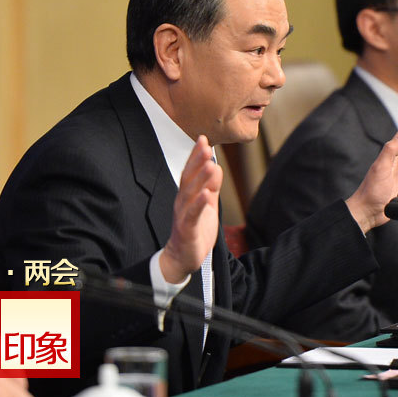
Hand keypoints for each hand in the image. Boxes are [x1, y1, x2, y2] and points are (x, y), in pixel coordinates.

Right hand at [160, 135, 222, 282]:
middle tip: (204, 144)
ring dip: (200, 178)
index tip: (203, 139)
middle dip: (196, 161)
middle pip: (188, 178)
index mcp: (187, 195)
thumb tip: (215, 166)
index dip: (196, 156)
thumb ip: (211, 186)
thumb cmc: (195, 229)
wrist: (184, 257)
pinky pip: (192, 215)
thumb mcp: (207, 204)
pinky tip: (205, 194)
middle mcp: (182, 202)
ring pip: (190, 193)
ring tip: (209, 164)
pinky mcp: (187, 229)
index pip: (190, 172)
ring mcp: (183, 215)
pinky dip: (198, 203)